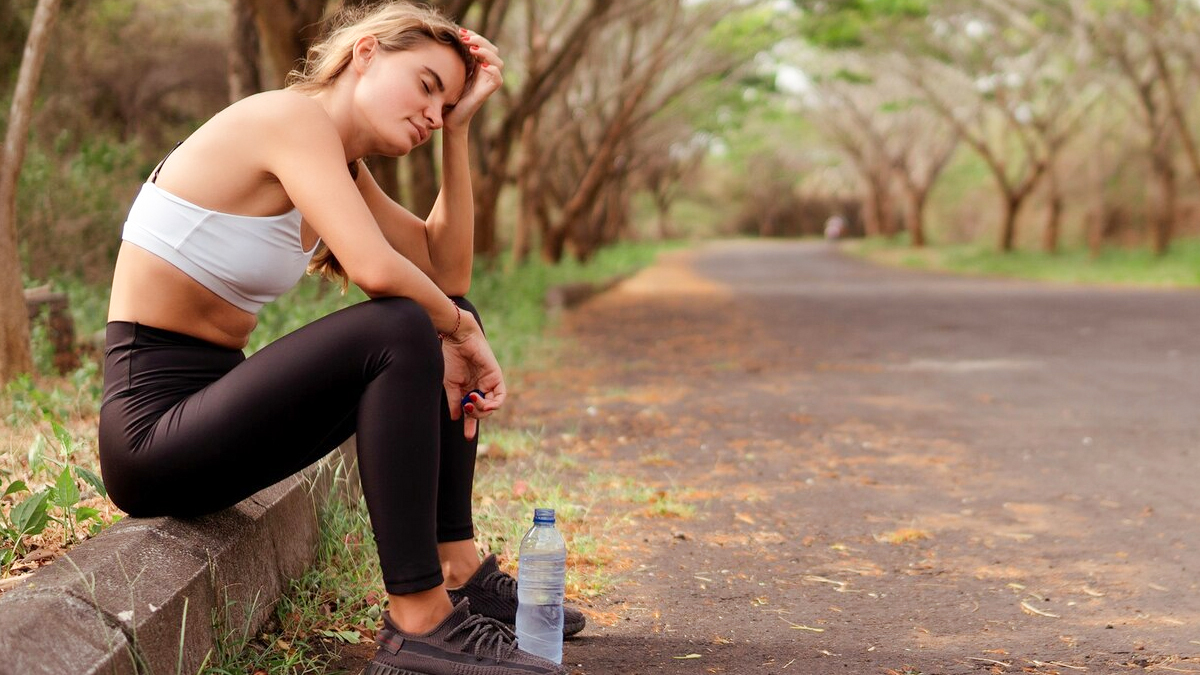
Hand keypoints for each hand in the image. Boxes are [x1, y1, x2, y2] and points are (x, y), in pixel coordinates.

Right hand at [441, 313, 505, 439]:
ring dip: (482, 409)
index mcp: (466, 391)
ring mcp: (488, 384)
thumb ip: (454, 402)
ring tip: (470, 401)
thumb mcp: (450, 385)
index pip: (471, 413)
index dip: (470, 426)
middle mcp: (479, 389)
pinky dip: (493, 404)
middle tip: (466, 408)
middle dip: (475, 416)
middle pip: (482, 412)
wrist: (457, 339)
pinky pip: (500, 396)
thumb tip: (456, 418)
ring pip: (491, 406)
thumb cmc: (451, 359)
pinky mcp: (496, 377)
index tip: (467, 437)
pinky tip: (484, 404)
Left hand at [444, 28, 503, 132]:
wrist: (448, 116)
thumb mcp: (449, 70)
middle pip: (493, 49)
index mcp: (477, 65)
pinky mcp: (487, 91)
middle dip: (480, 40)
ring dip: (486, 52)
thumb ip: (453, 55)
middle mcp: (485, 72)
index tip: (460, 31)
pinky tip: (481, 65)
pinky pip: (497, 78)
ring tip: (472, 49)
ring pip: (498, 61)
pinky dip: (492, 70)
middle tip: (465, 39)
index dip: (475, 35)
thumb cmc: (446, 94)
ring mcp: (488, 81)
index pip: (483, 44)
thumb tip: (447, 35)